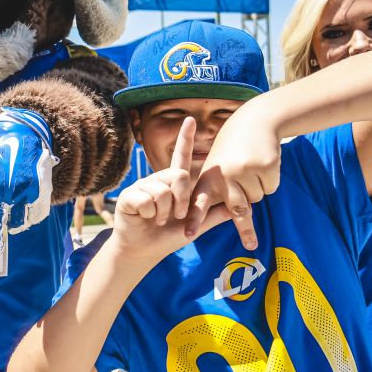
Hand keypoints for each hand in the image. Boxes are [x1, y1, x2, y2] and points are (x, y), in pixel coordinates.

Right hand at [111, 117, 231, 266]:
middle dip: (181, 201)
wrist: (144, 252)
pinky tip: (144, 218)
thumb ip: (216, 214)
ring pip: (162, 191)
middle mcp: (157, 180)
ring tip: (157, 219)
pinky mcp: (128, 196)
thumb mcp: (197, 226)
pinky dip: (149, 214)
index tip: (190, 119)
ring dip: (164, 212)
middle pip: (179, 176)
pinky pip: (145, 200)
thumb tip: (242, 205)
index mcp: (173, 183)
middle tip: (176, 215)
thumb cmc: (168, 236)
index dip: (185, 138)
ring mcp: (141, 186)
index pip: (182, 157)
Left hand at [184, 104, 281, 249]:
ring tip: (250, 168)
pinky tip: (262, 163)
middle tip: (251, 245)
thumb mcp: (216, 168)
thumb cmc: (232, 149)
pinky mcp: (265, 166)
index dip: (194, 219)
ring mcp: (245, 171)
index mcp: (209, 178)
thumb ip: (216, 193)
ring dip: (257, 189)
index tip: (188, 234)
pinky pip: (270, 188)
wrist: (254, 122)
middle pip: (238, 210)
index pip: (199, 202)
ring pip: (257, 199)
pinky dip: (269, 180)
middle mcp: (225, 176)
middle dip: (246, 228)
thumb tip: (220, 220)